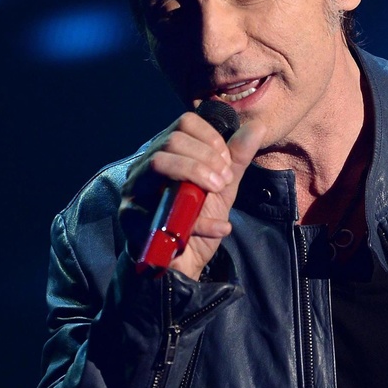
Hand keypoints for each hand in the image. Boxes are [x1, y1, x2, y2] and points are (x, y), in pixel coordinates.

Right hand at [120, 112, 264, 279]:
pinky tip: (219, 228)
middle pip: (171, 141)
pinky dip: (197, 221)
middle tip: (225, 181)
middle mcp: (145, 166)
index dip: (210, 138)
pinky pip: (160, 211)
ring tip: (218, 191)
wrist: (183, 263)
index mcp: (167, 153)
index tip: (226, 162)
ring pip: (158, 164)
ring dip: (195, 174)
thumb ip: (237, 159)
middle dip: (206, 158)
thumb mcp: (223, 187)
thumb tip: (257, 127)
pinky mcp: (130, 218)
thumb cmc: (196, 219)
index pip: (184, 123)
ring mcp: (134, 190)